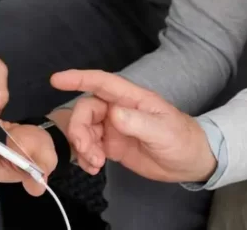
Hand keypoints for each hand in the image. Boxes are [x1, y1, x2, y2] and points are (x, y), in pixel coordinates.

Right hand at [50, 70, 215, 182]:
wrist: (190, 162)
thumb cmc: (182, 139)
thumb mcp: (162, 131)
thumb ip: (138, 122)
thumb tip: (112, 114)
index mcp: (132, 99)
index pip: (102, 83)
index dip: (79, 78)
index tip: (56, 80)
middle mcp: (120, 110)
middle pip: (87, 110)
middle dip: (79, 129)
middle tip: (87, 151)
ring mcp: (114, 128)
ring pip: (85, 130)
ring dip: (82, 146)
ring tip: (95, 164)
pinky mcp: (112, 146)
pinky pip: (89, 147)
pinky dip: (85, 157)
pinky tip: (93, 168)